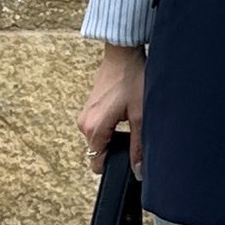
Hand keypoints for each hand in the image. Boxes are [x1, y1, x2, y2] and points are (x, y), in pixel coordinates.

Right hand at [77, 43, 146, 177]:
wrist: (123, 53)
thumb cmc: (131, 79)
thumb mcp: (140, 116)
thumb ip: (138, 147)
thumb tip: (138, 170)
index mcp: (94, 129)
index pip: (97, 163)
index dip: (114, 166)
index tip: (129, 160)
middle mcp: (84, 123)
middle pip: (98, 151)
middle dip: (115, 150)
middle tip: (135, 137)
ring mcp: (85, 114)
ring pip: (99, 139)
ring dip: (113, 137)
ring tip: (131, 123)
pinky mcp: (89, 107)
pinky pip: (98, 127)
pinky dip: (110, 127)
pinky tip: (124, 114)